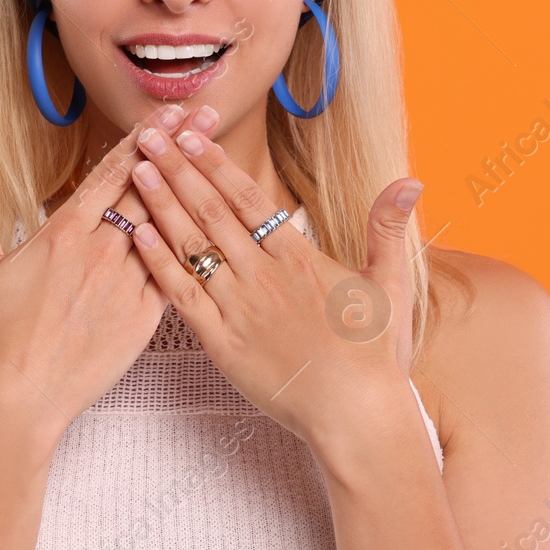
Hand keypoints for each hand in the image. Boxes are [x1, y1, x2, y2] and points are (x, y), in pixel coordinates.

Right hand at [0, 103, 217, 438]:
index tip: (169, 110)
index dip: (143, 137)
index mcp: (63, 234)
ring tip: (220, 154)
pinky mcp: (143, 319)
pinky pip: (177, 273)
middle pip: (149, 189)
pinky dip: (196, 244)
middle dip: (180, 148)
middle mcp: (100, 254)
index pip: (112, 173)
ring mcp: (126, 286)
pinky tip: (216, 224)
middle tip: (210, 114)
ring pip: (170, 226)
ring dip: (194, 188)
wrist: (15, 404)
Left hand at [126, 116, 424, 452]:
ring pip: (192, 246)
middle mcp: (263, 276)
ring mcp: (238, 308)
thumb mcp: (390, 283)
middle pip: (211, 212)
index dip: (216, 164)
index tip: (191, 135)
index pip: (248, 199)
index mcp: (298, 257)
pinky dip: (159, 263)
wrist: (356, 414)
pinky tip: (138, 235)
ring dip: (162, 205)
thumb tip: (412, 180)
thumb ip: (388, 228)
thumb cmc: (374, 353)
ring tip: (139, 169)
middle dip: (178, 170)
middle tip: (151, 136)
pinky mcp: (220, 342)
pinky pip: (181, 296)